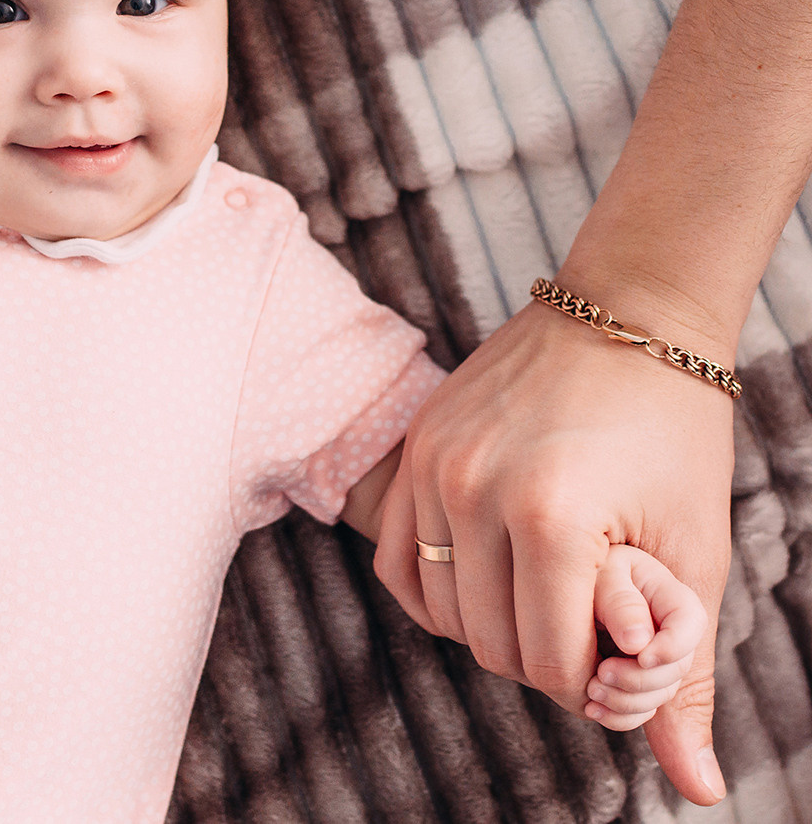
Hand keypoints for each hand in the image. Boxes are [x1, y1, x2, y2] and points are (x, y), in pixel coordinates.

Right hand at [374, 297, 733, 805]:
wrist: (627, 316)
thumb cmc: (674, 437)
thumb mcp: (692, 556)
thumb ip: (683, 677)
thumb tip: (698, 788)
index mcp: (552, 520)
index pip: (549, 664)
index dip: (594, 681)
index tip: (625, 653)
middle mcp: (473, 492)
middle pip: (489, 644)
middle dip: (543, 659)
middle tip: (589, 628)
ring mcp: (431, 467)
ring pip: (437, 611)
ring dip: (489, 627)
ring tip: (542, 599)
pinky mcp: (412, 450)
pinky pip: (395, 560)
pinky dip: (435, 592)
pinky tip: (483, 582)